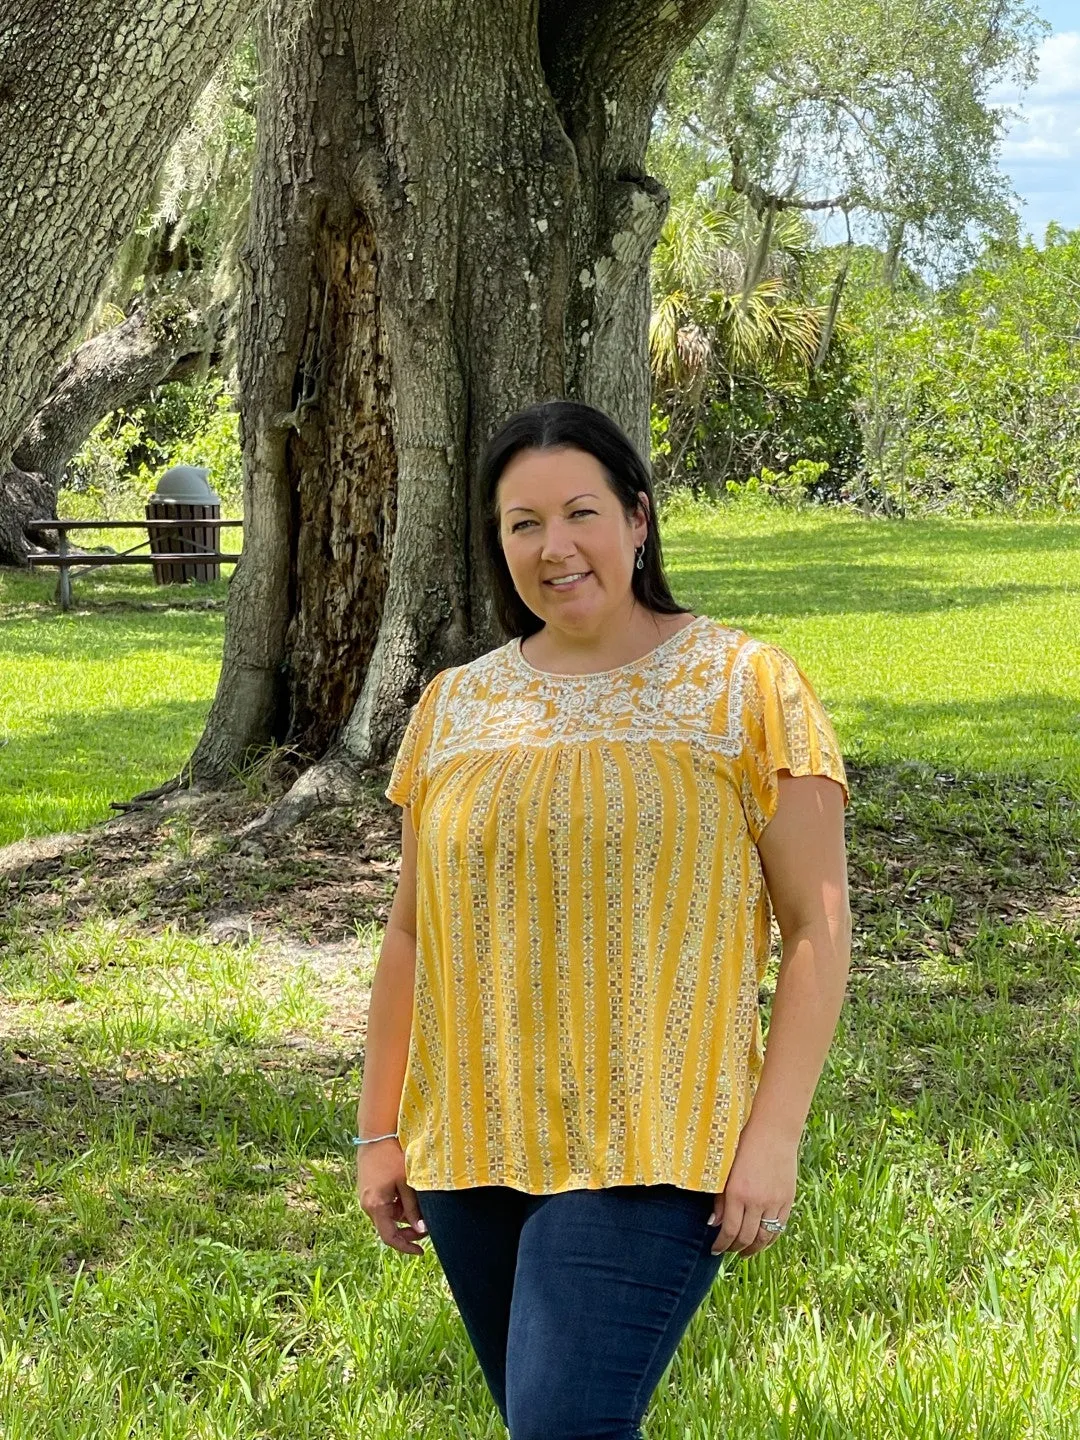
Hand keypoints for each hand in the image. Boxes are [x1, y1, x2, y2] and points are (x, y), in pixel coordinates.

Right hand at [355, 1138, 427, 1255]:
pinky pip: (385, 1206)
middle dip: (408, 1231)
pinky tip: (408, 1195)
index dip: (406, 1247)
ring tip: (420, 1204)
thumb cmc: (392, 1157)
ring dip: (404, 1216)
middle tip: (426, 1228)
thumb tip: (422, 1229)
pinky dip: (398, 1206)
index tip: (421, 1252)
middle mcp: (368, 1206)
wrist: (375, 1136)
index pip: (390, 1237)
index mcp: (376, 1206)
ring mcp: (367, 1199)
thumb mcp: (406, 1182)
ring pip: (388, 1217)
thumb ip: (413, 1207)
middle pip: (389, 1229)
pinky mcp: (369, 1191)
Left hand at [708, 1121, 797, 1257]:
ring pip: (764, 1236)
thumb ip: (720, 1199)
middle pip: (746, 1237)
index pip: (729, 1231)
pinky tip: (762, 1240)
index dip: (721, 1244)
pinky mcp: (787, 1200)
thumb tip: (714, 1224)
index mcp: (737, 1193)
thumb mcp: (725, 1169)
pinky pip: (779, 1227)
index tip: (715, 1249)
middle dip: (735, 1248)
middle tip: (728, 1251)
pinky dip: (770, 1238)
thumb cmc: (744, 1145)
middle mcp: (756, 1201)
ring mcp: (774, 1202)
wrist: (773, 1132)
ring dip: (753, 1248)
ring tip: (744, 1252)